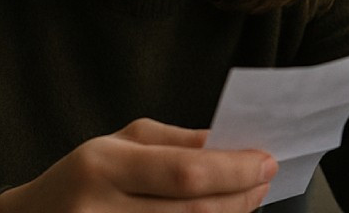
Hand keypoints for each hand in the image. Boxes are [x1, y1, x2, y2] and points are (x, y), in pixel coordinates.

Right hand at [0, 118, 274, 211]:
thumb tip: (229, 143)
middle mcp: (103, 210)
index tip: (266, 160)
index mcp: (104, 166)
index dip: (233, 169)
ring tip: (249, 197)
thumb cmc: (83, 176)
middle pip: (195, 210)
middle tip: (265, 178)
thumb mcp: (119, 142)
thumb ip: (175, 142)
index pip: (185, 172)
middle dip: (241, 195)